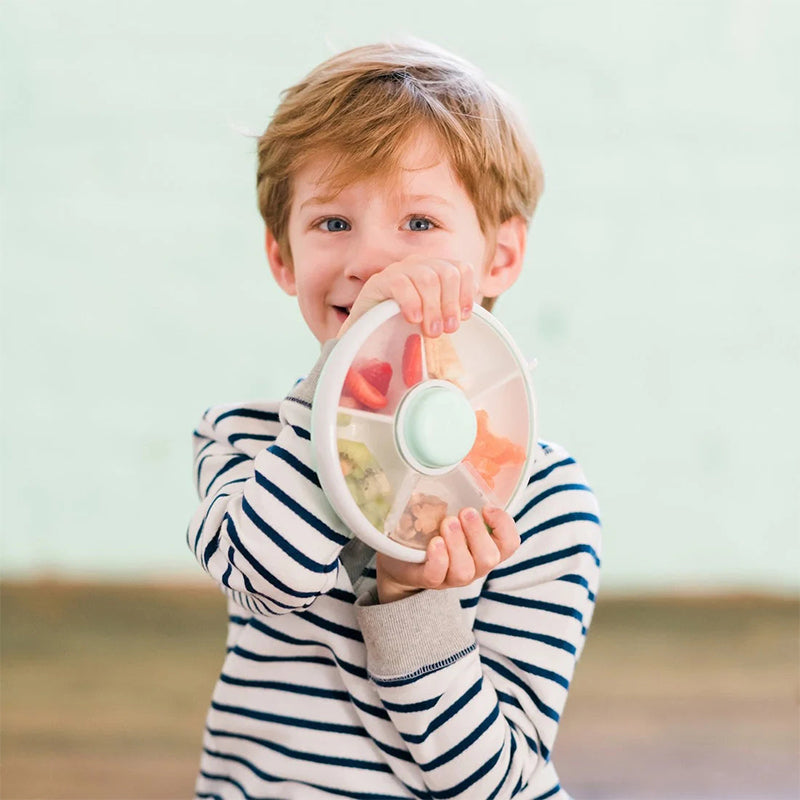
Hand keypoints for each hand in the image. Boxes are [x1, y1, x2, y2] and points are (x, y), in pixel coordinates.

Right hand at [337, 255, 475, 339]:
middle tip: (448, 329)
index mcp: (435, 270)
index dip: (466, 293)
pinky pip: (400, 284)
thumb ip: (450, 313)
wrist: (365, 336)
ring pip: (427, 278)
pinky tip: (413, 319)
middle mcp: (418, 265)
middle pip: (446, 273)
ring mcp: (397, 271)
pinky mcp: (378, 282)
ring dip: (434, 308)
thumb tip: (471, 316)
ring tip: (432, 331)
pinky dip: (411, 302)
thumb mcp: (432, 319)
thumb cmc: (402, 328)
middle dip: (450, 304)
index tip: (464, 317)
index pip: (461, 268)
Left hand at [376, 506, 520, 603]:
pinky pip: (437, 575)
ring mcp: (451, 576)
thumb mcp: (451, 511)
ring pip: (465, 571)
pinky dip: (438, 558)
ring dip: (458, 544)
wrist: (403, 559)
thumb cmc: (434, 530)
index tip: (487, 507)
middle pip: (490, 558)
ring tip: (447, 522)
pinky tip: (434, 542)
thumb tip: (461, 464)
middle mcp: (473, 565)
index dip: (505, 526)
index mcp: (484, 547)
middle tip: (465, 512)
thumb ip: (462, 497)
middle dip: (478, 532)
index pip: (509, 544)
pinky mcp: (428, 579)